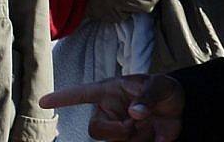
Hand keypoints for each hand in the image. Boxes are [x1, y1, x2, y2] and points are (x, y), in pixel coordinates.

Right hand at [39, 74, 183, 140]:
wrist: (181, 110)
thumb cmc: (165, 90)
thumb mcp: (160, 86)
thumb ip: (147, 97)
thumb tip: (135, 113)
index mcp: (110, 91)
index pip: (81, 93)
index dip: (62, 98)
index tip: (43, 102)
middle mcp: (108, 110)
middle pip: (95, 129)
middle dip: (117, 131)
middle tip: (137, 124)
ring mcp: (117, 128)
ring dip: (134, 137)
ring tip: (149, 125)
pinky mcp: (127, 141)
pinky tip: (154, 134)